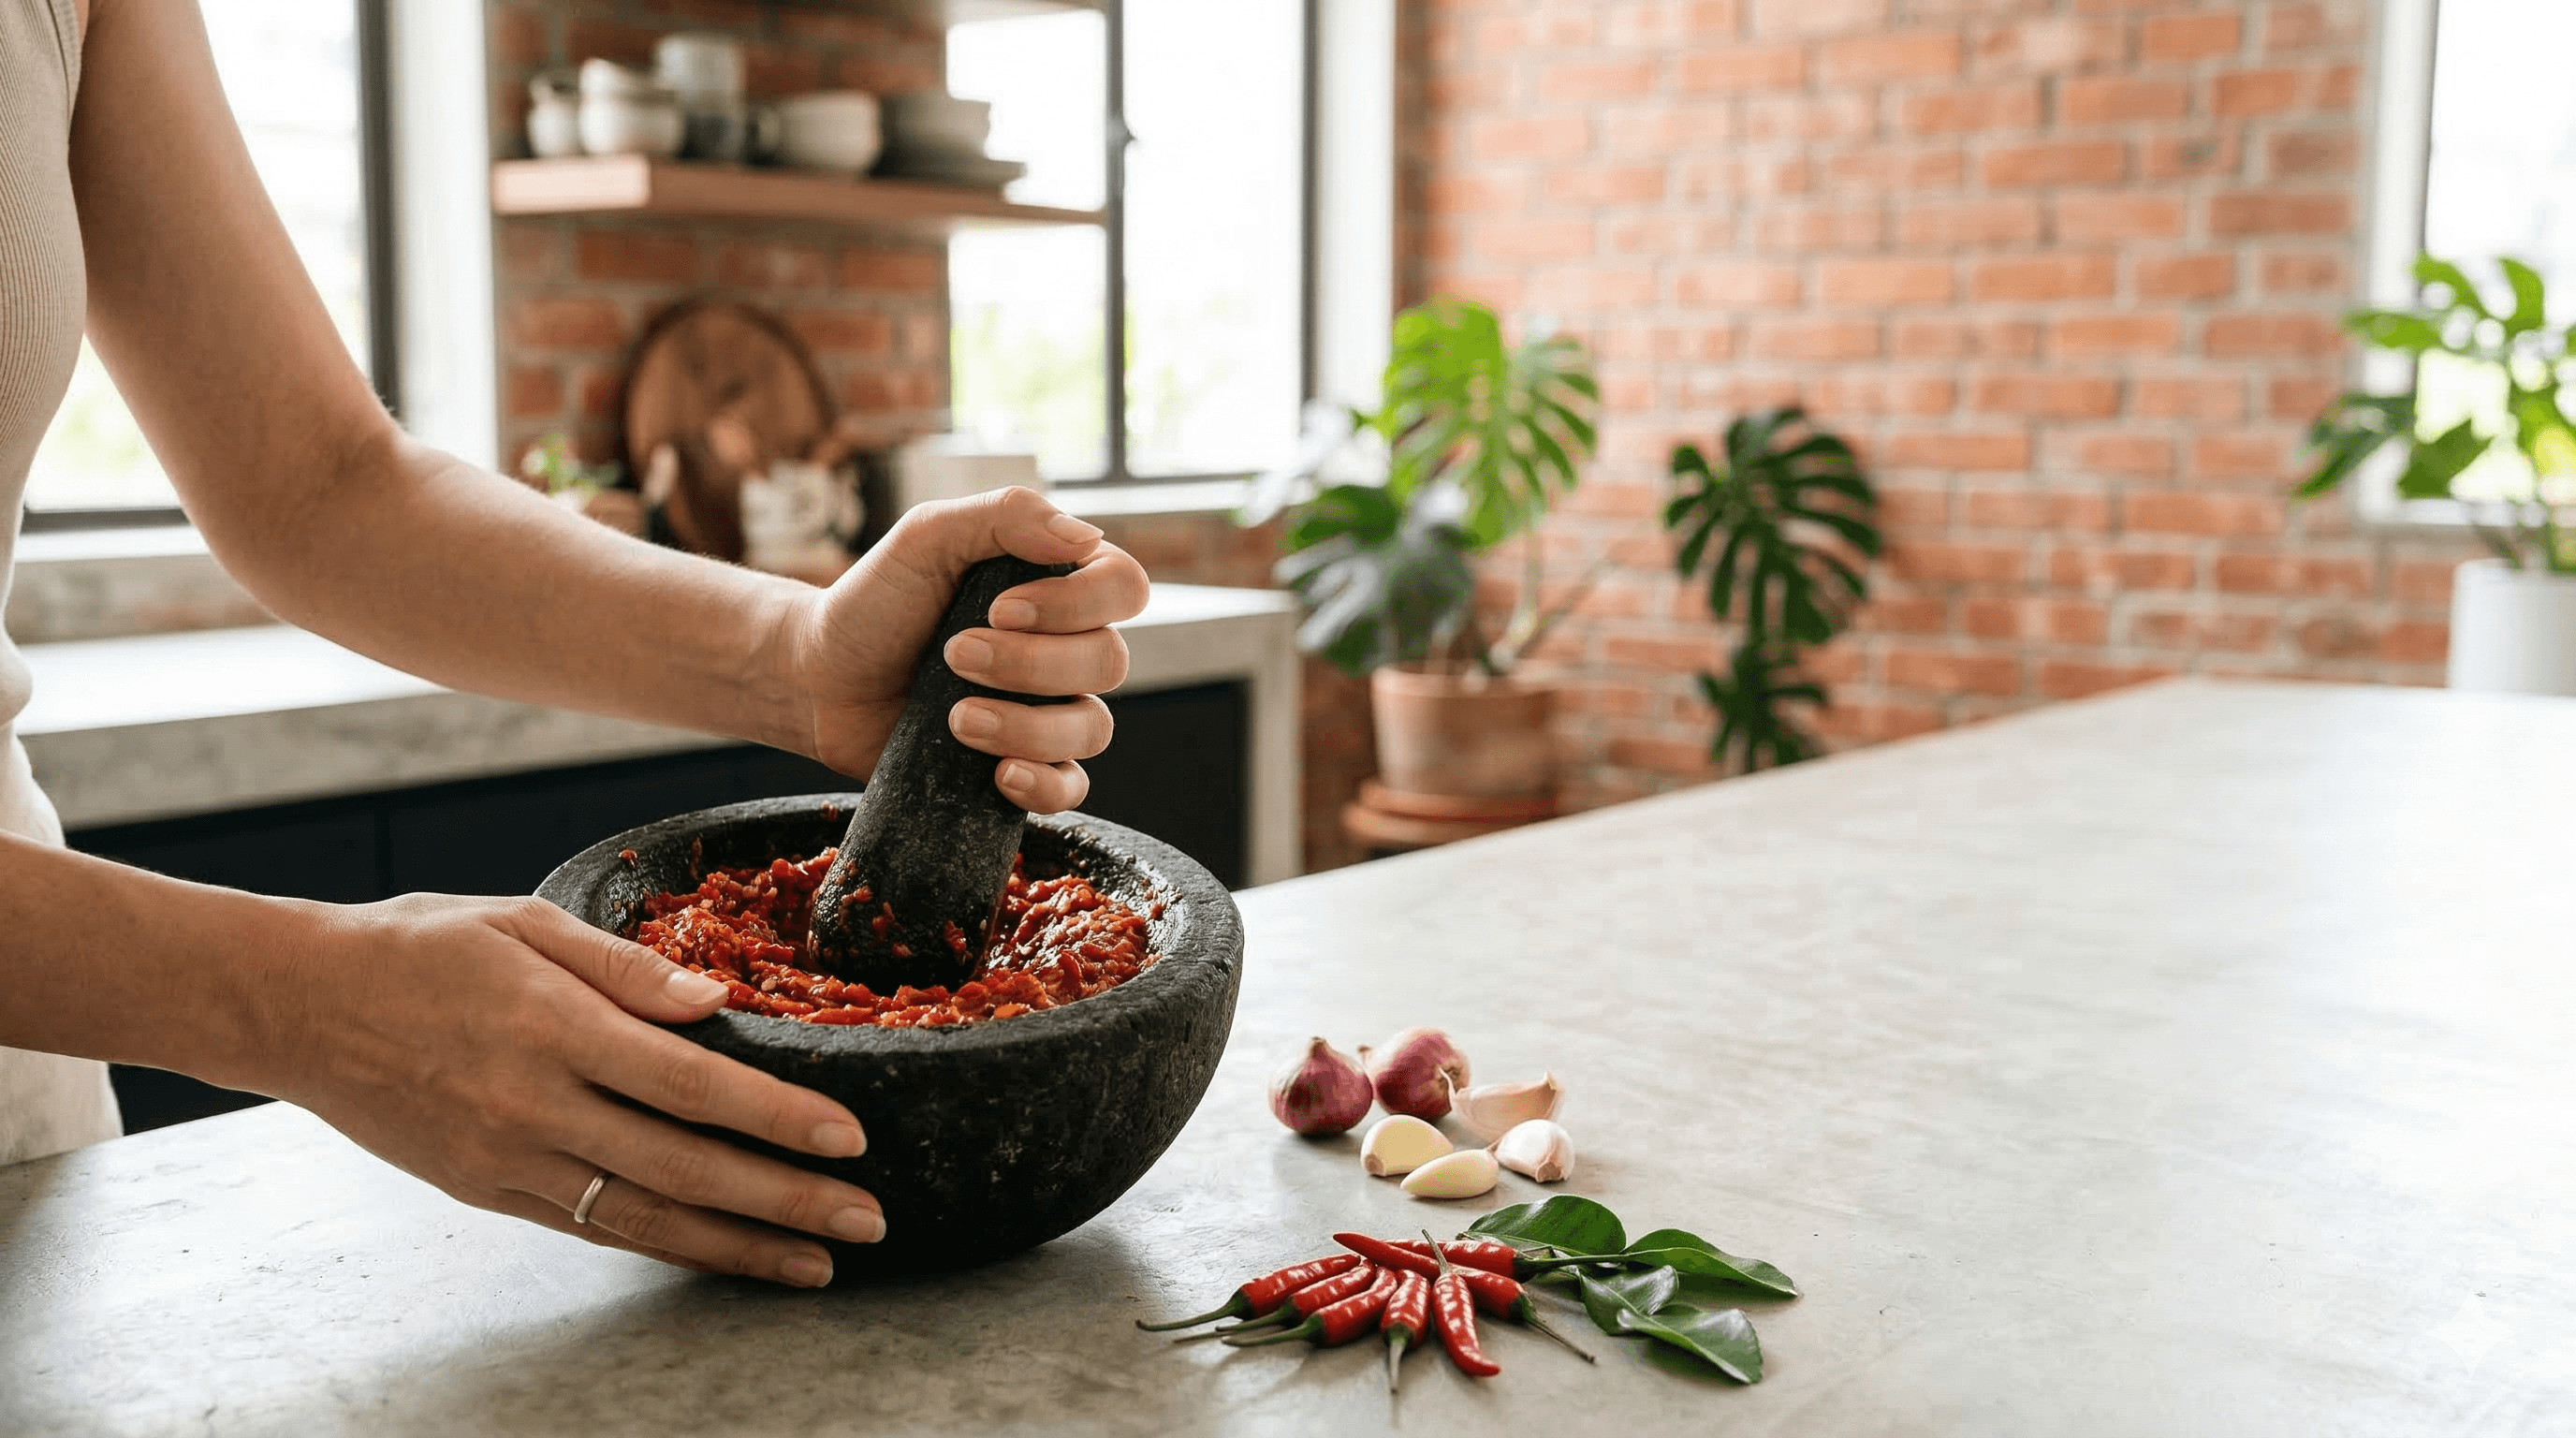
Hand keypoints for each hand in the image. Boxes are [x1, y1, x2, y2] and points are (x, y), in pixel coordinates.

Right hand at [267, 893, 882, 1285]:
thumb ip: (624, 964)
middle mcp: (532, 1104)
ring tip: (817, 1263)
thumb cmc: (420, 946)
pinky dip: (666, 1247)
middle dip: (785, 1199)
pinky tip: (726, 1255)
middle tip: (868, 1217)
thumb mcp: (523, 922)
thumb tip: (715, 997)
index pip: (688, 1082)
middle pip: (682, 1167)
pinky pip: (592, 1227)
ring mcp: (506, 1158)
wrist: (297, 1006)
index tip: (849, 1136)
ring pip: (643, 1218)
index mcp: (551, 1026)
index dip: (775, 1116)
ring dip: (740, 1246)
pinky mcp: (486, 1191)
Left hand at [790, 486, 1150, 812]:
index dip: (1077, 603)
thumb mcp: (926, 536)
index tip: (1000, 608)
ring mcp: (1050, 712)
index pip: (1124, 588)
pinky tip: (999, 774)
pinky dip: (1043, 785)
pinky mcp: (1023, 766)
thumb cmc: (875, 602)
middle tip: (954, 655)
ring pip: (1092, 729)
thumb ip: (1005, 516)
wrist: (820, 679)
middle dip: (1031, 664)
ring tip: (956, 718)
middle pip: (1109, 662)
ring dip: (1027, 725)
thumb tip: (1085, 535)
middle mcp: (1067, 648)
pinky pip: (1070, 789)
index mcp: (1057, 585)